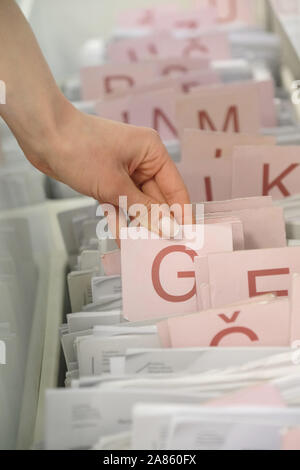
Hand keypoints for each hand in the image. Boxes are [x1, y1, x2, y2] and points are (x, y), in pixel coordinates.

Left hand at [23, 103, 191, 235]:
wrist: (42, 136)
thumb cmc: (80, 150)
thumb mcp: (115, 185)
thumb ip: (144, 210)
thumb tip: (169, 229)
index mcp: (152, 152)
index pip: (175, 188)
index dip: (181, 215)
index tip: (186, 238)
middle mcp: (142, 161)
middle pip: (157, 199)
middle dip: (157, 224)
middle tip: (163, 250)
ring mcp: (123, 171)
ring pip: (138, 204)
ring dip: (138, 225)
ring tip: (143, 250)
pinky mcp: (107, 179)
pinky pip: (120, 203)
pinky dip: (120, 219)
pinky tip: (124, 240)